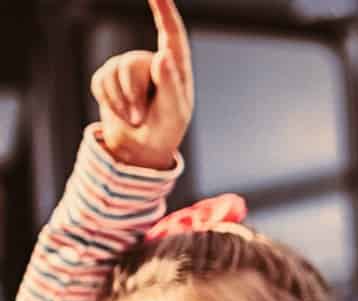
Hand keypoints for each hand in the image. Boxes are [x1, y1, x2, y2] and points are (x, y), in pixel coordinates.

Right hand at [90, 0, 192, 169]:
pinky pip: (100, 82)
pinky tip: (122, 113)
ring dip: (122, 102)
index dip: (164, 10)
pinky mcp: (108, 76)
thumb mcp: (173, 113)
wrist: (142, 148)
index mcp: (176, 67)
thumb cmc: (166, 130)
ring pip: (114, 72)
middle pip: (132, 64)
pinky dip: (109, 102)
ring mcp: (128, 67)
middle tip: (140, 118)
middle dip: (132, 94)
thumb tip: (163, 55)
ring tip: (135, 119)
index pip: (171, 33)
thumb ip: (170, 85)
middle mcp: (152, 61)